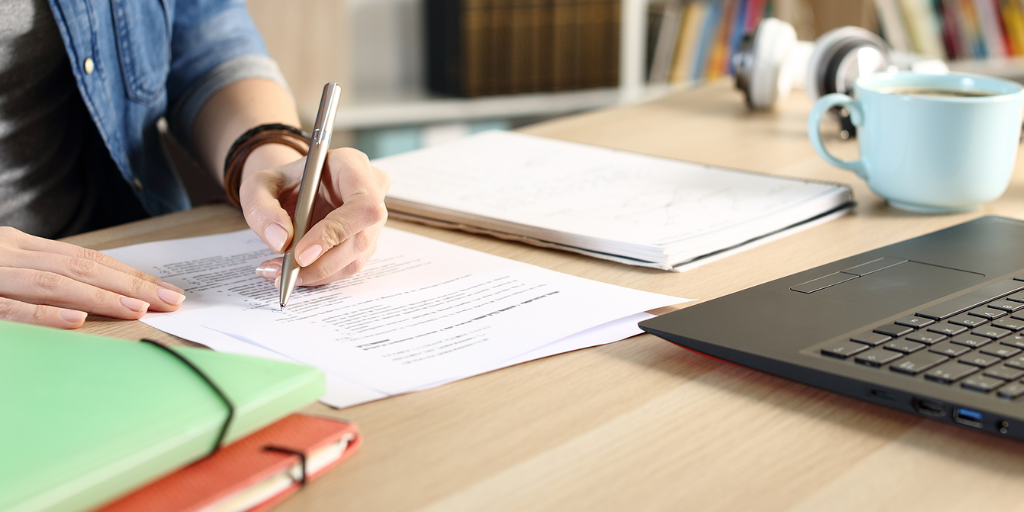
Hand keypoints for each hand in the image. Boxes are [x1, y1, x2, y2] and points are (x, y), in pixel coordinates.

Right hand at [0, 227, 185, 327]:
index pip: (87, 259)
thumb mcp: (5, 266)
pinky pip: (12, 308)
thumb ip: (42, 275)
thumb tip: (90, 296)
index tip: (166, 291)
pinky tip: (78, 320)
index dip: (129, 275)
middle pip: (81, 268)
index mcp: (21, 245)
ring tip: (138, 309)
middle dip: (130, 285)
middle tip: (170, 301)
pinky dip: (46, 314)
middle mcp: (11, 254)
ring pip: (53, 284)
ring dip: (100, 298)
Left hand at [240, 147, 389, 286]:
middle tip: (284, 273)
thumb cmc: (281, 183)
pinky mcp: (365, 242)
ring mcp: (372, 220)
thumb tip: (281, 241)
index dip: (336, 232)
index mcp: (351, 165)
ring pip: (354, 258)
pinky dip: (318, 276)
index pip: (362, 204)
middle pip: (360, 238)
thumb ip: (262, 208)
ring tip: (278, 273)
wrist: (291, 190)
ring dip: (317, 274)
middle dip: (321, 263)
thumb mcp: (259, 186)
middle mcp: (371, 191)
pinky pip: (347, 266)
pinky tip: (291, 272)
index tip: (301, 254)